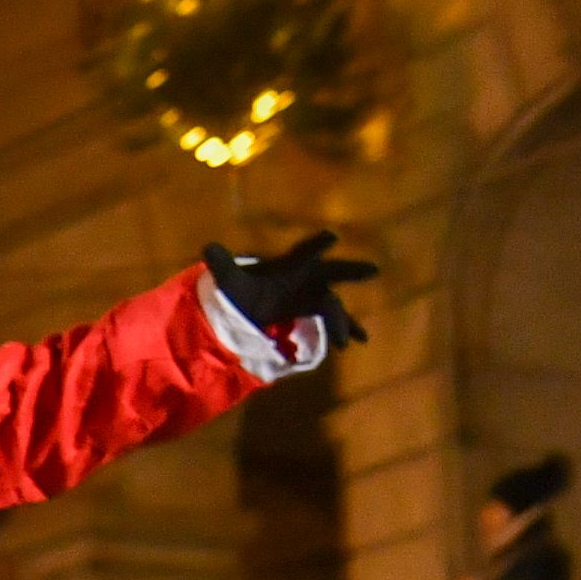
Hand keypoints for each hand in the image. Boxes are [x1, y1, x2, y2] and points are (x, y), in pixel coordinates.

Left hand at [203, 230, 377, 349]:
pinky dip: (345, 330)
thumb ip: (224, 265)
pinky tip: (359, 342)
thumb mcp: (230, 281)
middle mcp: (306, 276)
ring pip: (332, 304)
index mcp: (289, 264)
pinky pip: (333, 321)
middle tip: (371, 270)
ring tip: (346, 340)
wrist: (247, 303)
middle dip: (350, 270)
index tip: (331, 237)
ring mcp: (312, 295)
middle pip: (332, 272)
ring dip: (341, 320)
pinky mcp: (313, 312)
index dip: (316, 245)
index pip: (304, 252)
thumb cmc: (242, 288)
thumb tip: (208, 247)